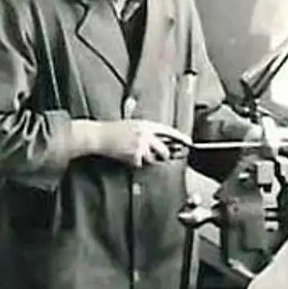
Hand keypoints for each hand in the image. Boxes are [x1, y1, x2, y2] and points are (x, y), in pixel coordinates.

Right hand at [71, 118, 190, 165]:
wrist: (99, 136)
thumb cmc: (112, 130)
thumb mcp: (131, 123)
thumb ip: (145, 130)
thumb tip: (158, 137)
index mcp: (146, 125)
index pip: (169, 131)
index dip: (180, 137)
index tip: (188, 142)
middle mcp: (146, 135)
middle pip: (164, 150)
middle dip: (163, 156)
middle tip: (160, 156)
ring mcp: (140, 146)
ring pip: (152, 159)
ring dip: (145, 159)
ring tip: (131, 152)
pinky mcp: (134, 156)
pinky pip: (140, 164)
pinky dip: (134, 162)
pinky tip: (125, 155)